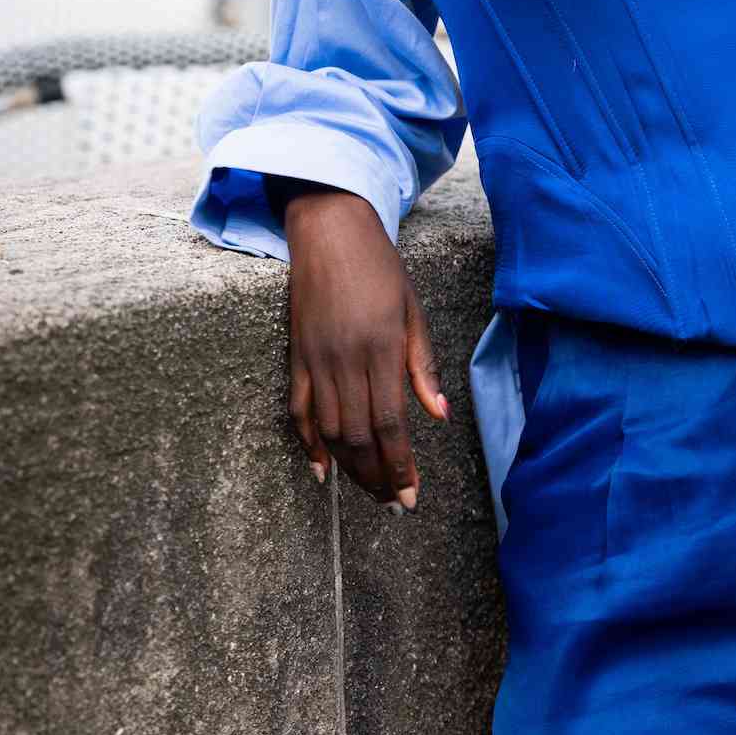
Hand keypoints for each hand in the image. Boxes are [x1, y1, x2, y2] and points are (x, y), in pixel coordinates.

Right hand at [282, 186, 449, 510]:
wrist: (330, 230)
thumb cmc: (380, 267)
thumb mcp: (413, 311)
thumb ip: (423, 366)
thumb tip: (439, 415)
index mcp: (381, 349)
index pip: (391, 424)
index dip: (400, 465)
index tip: (410, 495)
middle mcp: (346, 360)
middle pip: (359, 436)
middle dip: (377, 477)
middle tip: (392, 503)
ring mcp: (316, 359)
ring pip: (330, 430)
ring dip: (349, 468)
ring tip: (369, 492)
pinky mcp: (296, 355)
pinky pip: (299, 409)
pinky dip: (308, 443)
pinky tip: (322, 471)